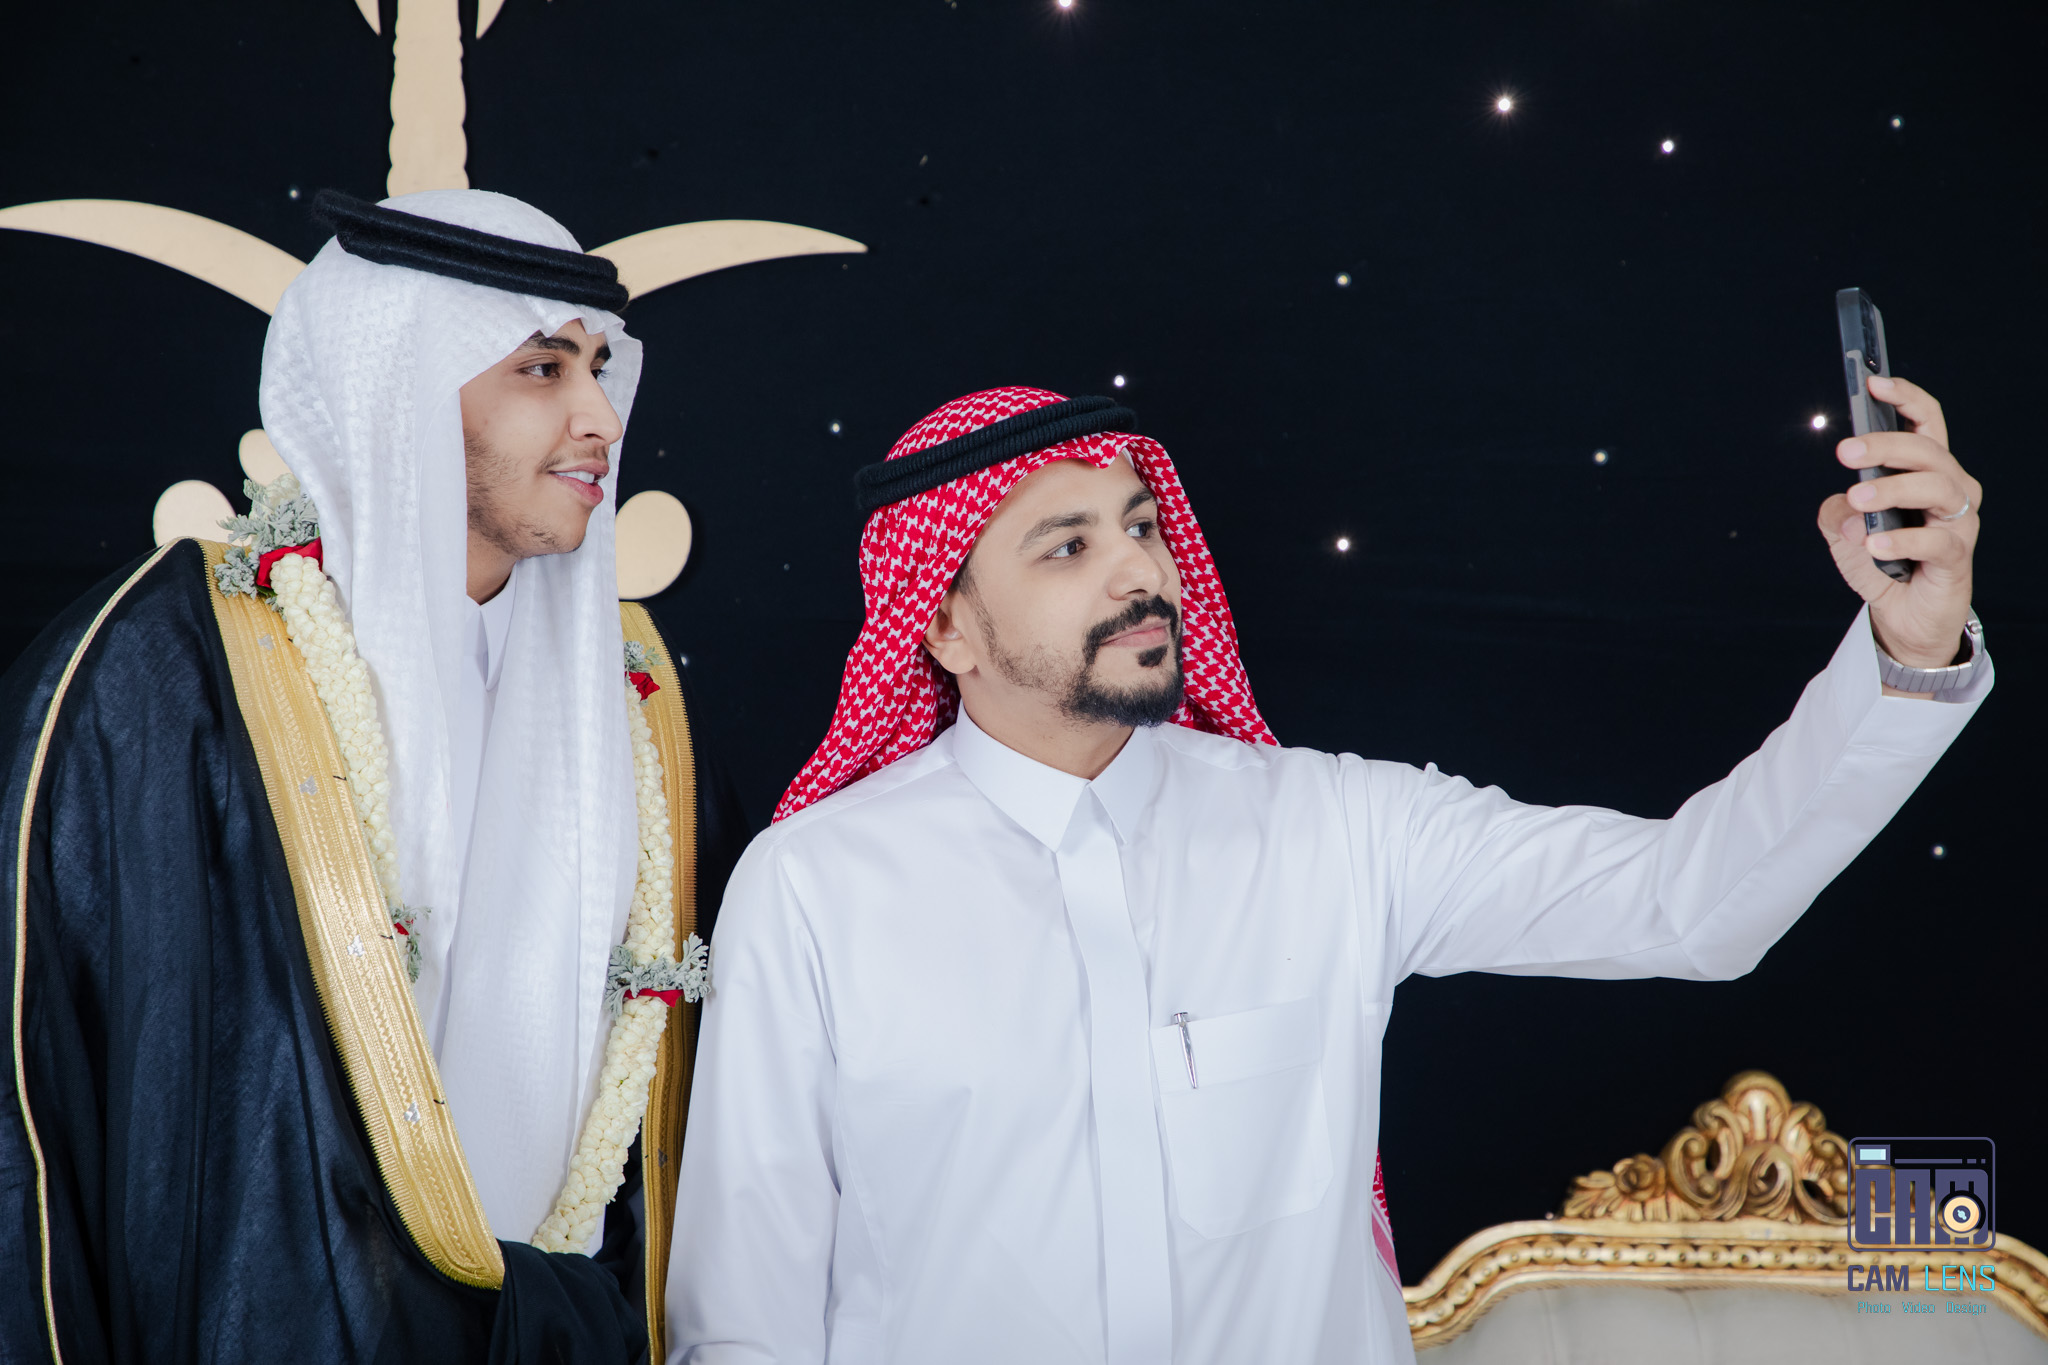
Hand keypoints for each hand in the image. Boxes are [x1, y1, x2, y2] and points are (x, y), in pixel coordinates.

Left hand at [1815, 374, 1979, 669]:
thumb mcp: (1846, 533)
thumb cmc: (1883, 564)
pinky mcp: (1957, 559)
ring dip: (1893, 488)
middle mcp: (1950, 490)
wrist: (1902, 619)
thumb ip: (1836, 510)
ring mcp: (1958, 523)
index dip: (1905, 399)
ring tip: (1857, 498)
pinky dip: (1902, 539)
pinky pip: (1935, 542)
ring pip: (1936, 487)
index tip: (1872, 384)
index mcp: (1926, 472)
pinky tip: (1873, 543)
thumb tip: (1840, 504)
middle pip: (1928, 450)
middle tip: (1845, 452)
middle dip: (1886, 444)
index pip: (1926, 424)